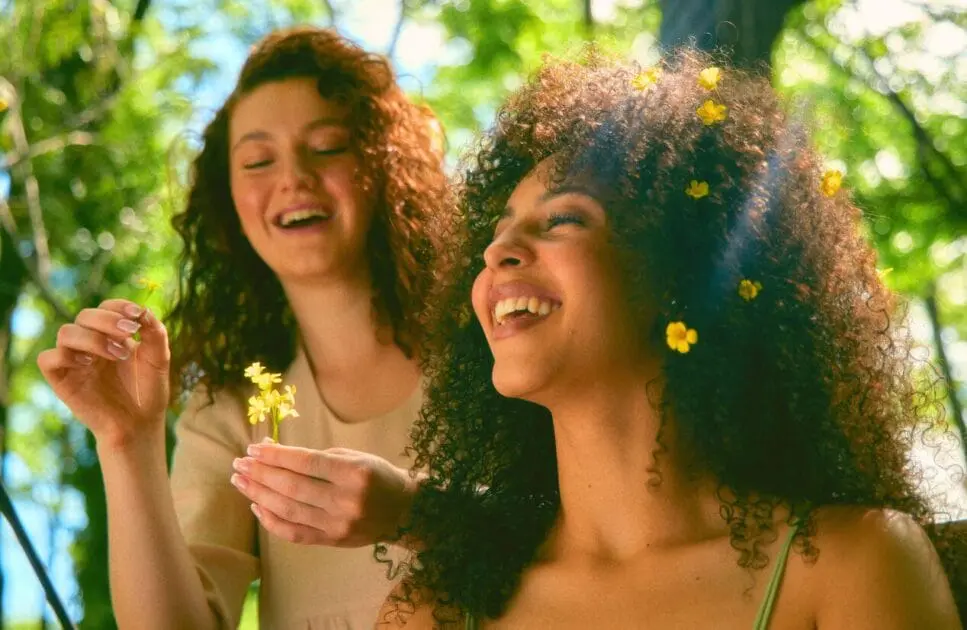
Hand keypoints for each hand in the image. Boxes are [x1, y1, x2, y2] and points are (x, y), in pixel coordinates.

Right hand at [37, 299, 169, 448]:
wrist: (139, 424)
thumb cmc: (147, 390)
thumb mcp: (158, 359)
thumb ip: (155, 333)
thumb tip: (145, 310)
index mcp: (111, 335)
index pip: (106, 307)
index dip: (119, 306)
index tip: (138, 315)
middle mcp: (90, 344)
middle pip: (85, 315)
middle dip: (108, 320)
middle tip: (130, 334)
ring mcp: (74, 361)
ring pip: (66, 332)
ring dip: (93, 338)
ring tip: (118, 354)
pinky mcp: (62, 380)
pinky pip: (48, 359)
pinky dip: (65, 355)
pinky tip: (89, 364)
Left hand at [230, 443, 419, 546]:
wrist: (405, 512)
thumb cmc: (378, 476)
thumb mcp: (355, 457)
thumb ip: (316, 456)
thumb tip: (272, 449)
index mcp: (354, 473)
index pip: (306, 462)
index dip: (277, 455)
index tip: (254, 447)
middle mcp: (346, 500)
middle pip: (292, 486)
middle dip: (261, 473)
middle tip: (240, 463)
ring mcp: (338, 524)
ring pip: (288, 510)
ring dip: (259, 494)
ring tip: (241, 481)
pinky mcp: (332, 541)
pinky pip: (294, 533)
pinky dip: (271, 520)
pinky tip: (256, 506)